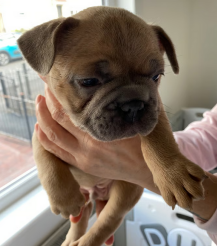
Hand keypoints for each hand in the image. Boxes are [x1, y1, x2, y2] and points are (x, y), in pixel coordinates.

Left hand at [35, 85, 151, 184]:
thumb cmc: (147, 143)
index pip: (69, 109)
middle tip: (46, 85)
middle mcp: (88, 146)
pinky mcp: (83, 165)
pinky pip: (56, 153)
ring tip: (38, 102)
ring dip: (42, 118)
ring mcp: (83, 157)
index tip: (53, 77)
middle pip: (57, 120)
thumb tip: (129, 74)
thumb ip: (134, 96)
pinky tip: (39, 127)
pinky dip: (44, 139)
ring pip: (52, 136)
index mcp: (101, 132)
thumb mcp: (144, 116)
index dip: (57, 93)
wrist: (148, 171)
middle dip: (48, 100)